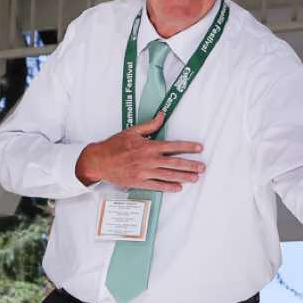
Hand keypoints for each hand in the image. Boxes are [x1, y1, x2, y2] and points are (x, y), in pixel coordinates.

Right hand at [74, 112, 204, 189]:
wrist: (99, 161)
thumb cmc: (114, 145)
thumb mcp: (132, 131)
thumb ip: (149, 126)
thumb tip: (162, 115)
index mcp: (148, 146)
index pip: (172, 146)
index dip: (187, 147)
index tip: (199, 148)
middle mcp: (148, 159)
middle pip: (174, 163)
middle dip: (190, 165)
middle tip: (202, 167)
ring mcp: (144, 172)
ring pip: (168, 175)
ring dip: (183, 177)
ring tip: (195, 178)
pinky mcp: (138, 182)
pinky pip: (156, 185)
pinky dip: (168, 187)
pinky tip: (178, 187)